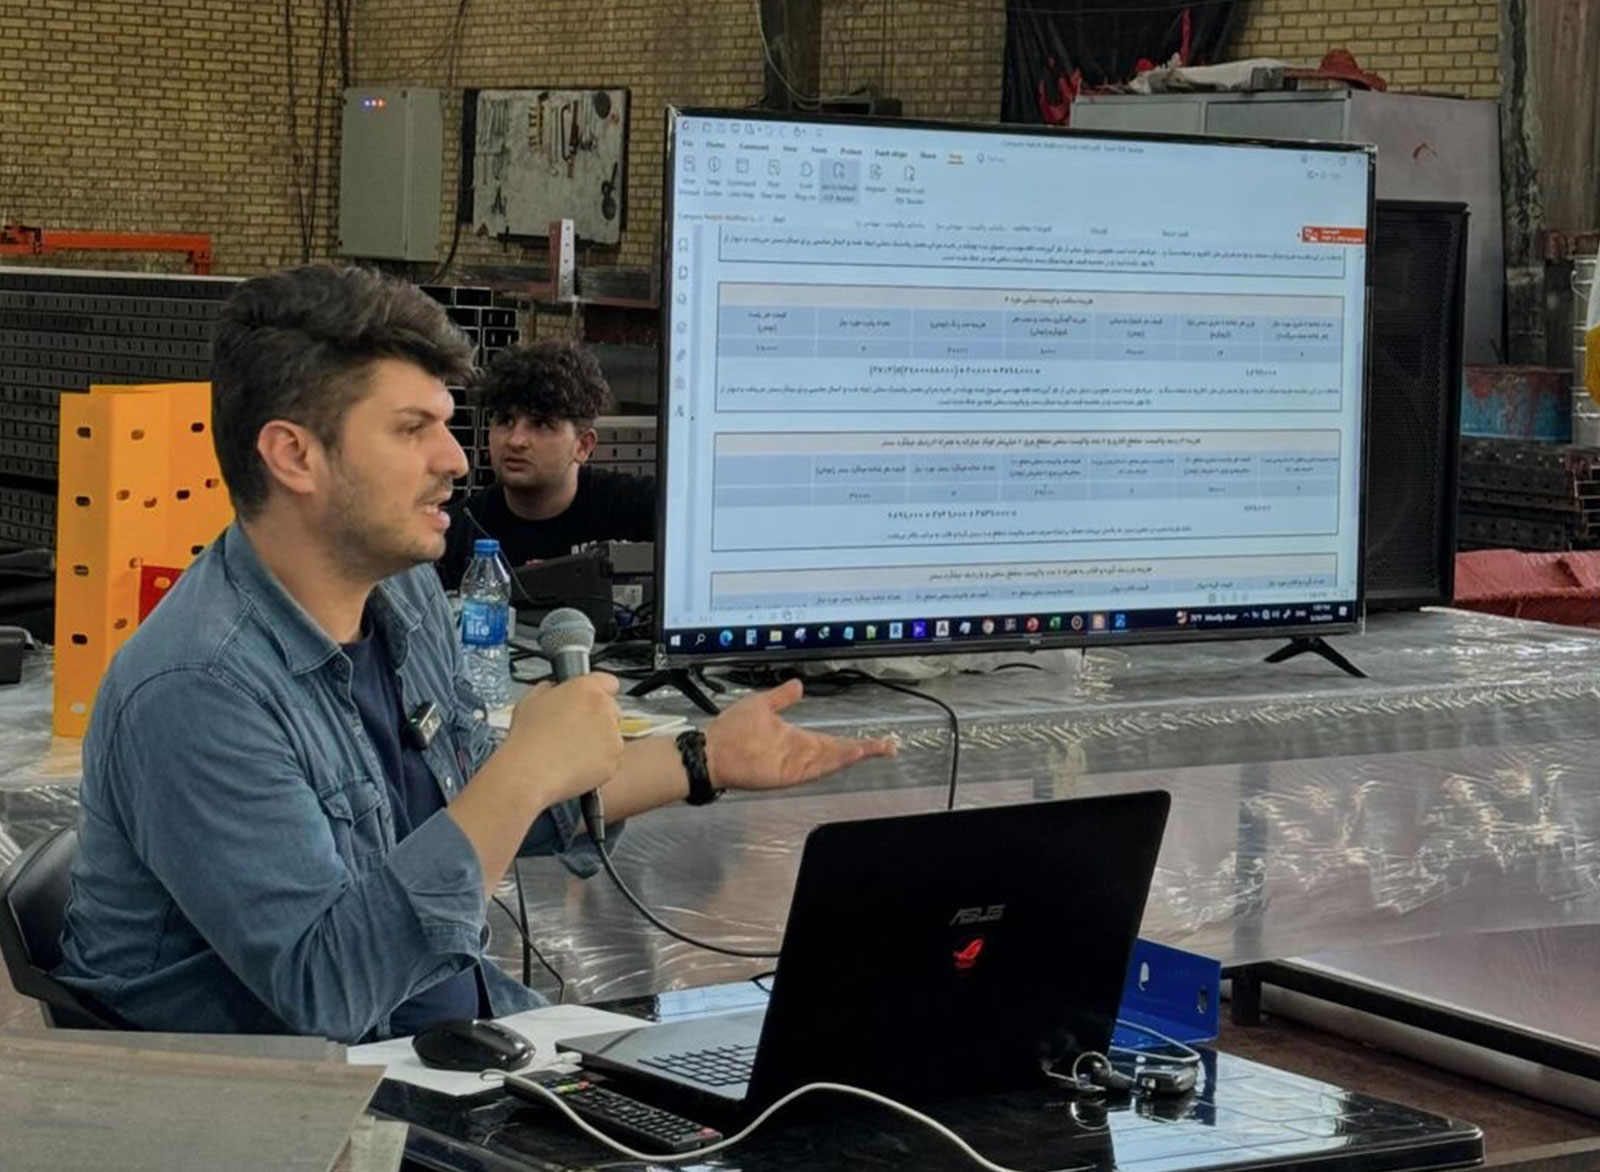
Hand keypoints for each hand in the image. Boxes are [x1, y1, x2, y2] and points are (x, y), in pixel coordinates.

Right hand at [503, 674, 623, 802]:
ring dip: (599, 741)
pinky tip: (576, 765)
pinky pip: (612, 758)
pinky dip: (600, 762)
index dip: (599, 692)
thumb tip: (555, 690)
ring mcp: (612, 735)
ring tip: (571, 751)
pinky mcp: (614, 759)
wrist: (529, 773)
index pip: (608, 682)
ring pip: (612, 735)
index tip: (590, 702)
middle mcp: (603, 708)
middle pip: (612, 709)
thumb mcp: (531, 700)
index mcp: (585, 689)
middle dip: (598, 719)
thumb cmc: (527, 740)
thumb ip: (551, 689)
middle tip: (575, 731)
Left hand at [704, 679, 895, 791]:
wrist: (711, 749)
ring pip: (830, 761)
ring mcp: (794, 765)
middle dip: (863, 750)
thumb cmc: (732, 729)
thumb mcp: (762, 705)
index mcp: (796, 739)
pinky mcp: (786, 774)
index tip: (876, 740)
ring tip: (873, 748)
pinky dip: (831, 763)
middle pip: (838, 753)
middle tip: (889, 747)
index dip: (854, 741)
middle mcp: (799, 754)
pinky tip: (847, 756)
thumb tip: (799, 685)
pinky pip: (814, 769)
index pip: (832, 741)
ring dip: (850, 755)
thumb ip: (783, 698)